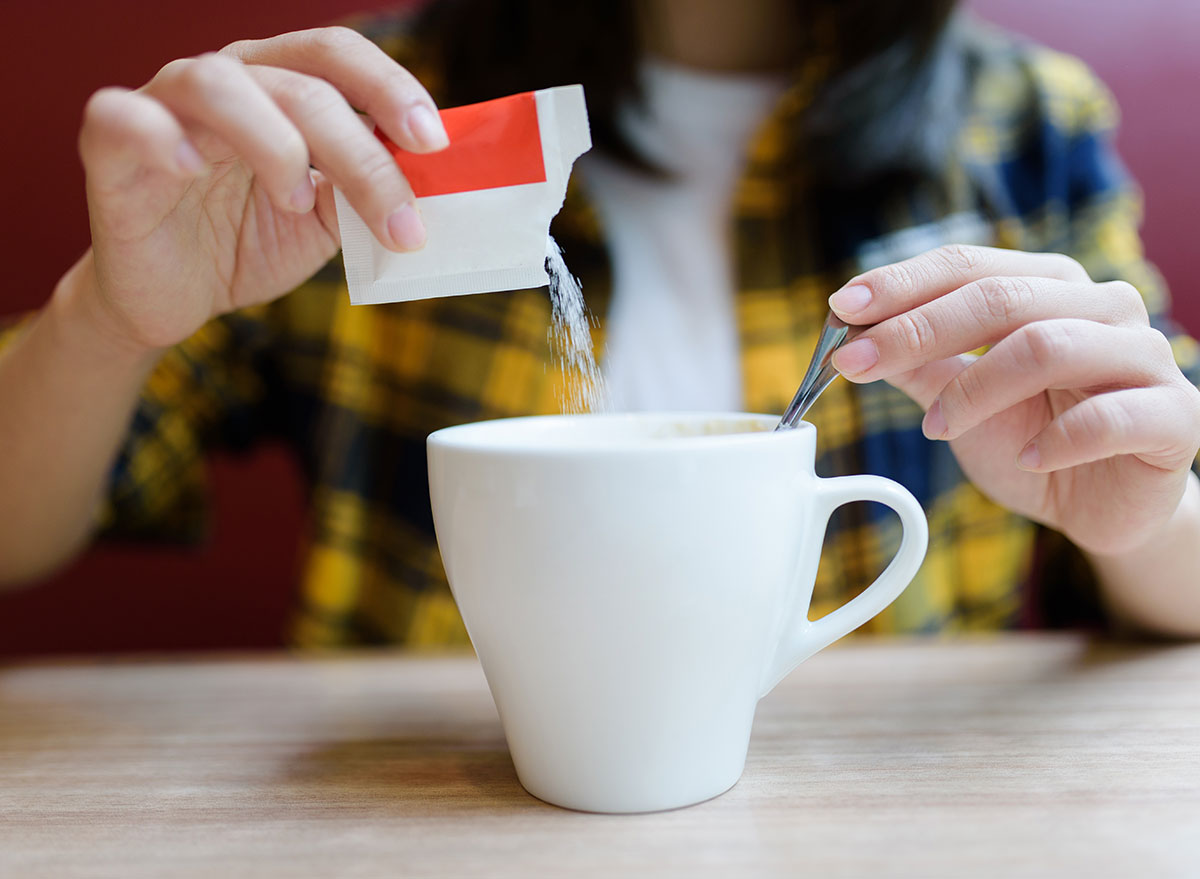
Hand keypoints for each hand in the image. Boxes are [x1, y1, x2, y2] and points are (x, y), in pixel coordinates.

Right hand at [73, 27, 446, 350]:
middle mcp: (225, 81)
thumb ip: (362, 193)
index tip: (433, 142)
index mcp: (279, 86)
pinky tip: (189, 169)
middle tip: (398, 219)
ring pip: (218, 85)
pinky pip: (122, 117)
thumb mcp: (325, 222)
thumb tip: (426, 183)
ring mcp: (164, 107)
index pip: (336, 56)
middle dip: (361, 155)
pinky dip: (158, 136)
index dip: (389, 88)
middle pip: (299, 84)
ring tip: (296, 203)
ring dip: (275, 145)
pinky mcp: (109, 146)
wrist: (175, 296)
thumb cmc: (248, 241)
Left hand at [828, 244, 1199, 555]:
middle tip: (855, 364)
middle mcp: (1102, 306)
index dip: (900, 284)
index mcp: (1050, 287)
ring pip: (1047, 345)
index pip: (968, 266)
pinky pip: (1108, 417)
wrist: (1102, 506)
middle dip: (916, 330)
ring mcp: (1145, 356)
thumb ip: (917, 366)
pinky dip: (1055, 439)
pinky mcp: (1174, 416)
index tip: (839, 309)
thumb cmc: (1031, 440)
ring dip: (975, 389)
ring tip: (937, 427)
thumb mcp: (959, 402)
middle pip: (1000, 298)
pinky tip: (1025, 456)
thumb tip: (852, 335)